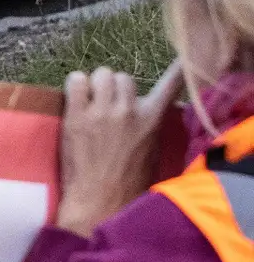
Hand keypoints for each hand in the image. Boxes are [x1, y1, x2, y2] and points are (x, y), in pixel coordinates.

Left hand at [57, 62, 184, 235]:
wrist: (99, 200)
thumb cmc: (128, 182)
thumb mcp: (152, 152)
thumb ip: (150, 126)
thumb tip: (147, 112)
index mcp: (152, 119)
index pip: (171, 85)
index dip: (179, 69)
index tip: (185, 60)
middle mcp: (129, 110)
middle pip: (123, 77)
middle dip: (115, 87)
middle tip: (108, 103)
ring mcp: (102, 111)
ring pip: (101, 74)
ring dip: (95, 84)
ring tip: (91, 100)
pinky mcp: (76, 115)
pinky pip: (76, 81)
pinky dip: (76, 85)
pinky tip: (76, 97)